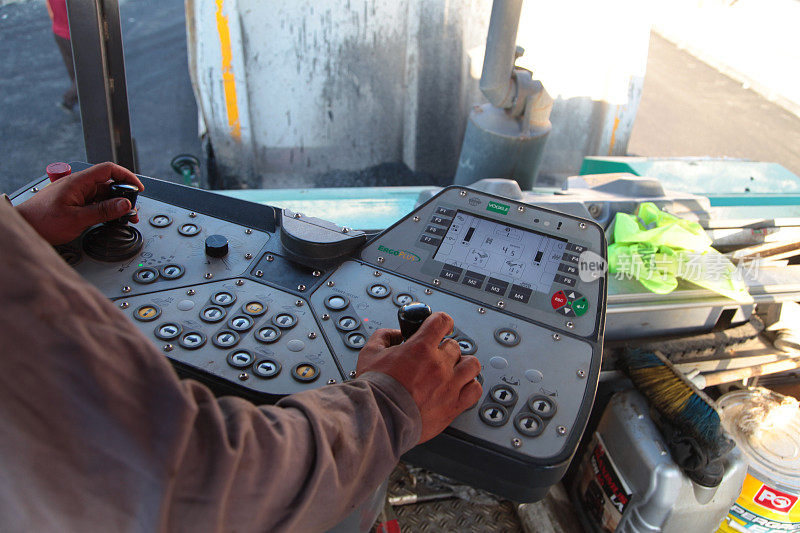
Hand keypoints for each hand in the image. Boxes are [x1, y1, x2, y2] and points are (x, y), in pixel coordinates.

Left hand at [15, 162, 143, 244]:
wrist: (24, 227)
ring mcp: (76, 194)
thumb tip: (124, 205)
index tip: (138, 188)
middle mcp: (78, 185)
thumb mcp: (77, 218)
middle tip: (131, 211)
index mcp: (78, 182)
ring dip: (115, 206)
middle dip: (123, 196)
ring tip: (123, 218)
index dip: (127, 176)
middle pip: (108, 184)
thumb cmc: (41, 221)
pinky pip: (95, 203)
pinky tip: (110, 219)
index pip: (108, 170)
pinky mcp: (74, 203)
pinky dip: (106, 210)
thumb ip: (103, 211)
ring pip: (103, 195)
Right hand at [356, 312, 481, 442]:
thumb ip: (384, 337)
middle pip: (454, 345)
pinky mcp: (453, 406)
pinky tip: (460, 387)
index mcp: (421, 348)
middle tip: (435, 357)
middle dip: (444, 349)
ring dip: (462, 365)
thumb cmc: (375, 391)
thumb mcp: (370, 354)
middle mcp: (439, 365)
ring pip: (471, 365)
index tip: (440, 326)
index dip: (442, 321)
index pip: (442, 321)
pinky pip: (475, 390)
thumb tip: (394, 334)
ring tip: (452, 370)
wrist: (380, 419)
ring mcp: (449, 385)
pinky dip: (470, 386)